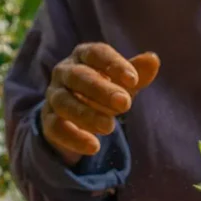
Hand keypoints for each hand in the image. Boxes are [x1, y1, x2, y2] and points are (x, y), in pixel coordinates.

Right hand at [40, 43, 159, 165]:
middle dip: (101, 90)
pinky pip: (55, 127)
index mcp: (83, 55)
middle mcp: (64, 72)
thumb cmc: (105, 90)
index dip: (114, 64)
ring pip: (64, 102)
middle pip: (78, 76)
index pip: (96, 53)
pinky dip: (73, 137)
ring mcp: (54, 95)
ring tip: (110, 128)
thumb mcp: (123, 82)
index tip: (134, 80)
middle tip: (125, 104)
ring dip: (86, 114)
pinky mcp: (48, 119)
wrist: (77, 115)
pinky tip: (93, 146)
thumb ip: (137, 72)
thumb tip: (153, 59)